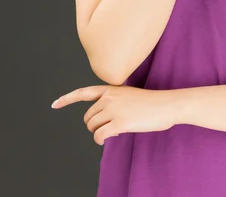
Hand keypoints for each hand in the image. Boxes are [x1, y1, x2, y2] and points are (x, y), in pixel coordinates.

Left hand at [51, 84, 181, 145]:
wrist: (167, 104)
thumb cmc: (152, 102)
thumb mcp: (129, 95)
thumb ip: (114, 101)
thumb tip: (103, 119)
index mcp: (111, 89)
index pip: (84, 92)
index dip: (67, 99)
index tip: (54, 104)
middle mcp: (109, 97)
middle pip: (88, 116)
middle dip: (95, 124)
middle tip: (110, 126)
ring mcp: (113, 109)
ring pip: (92, 127)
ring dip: (100, 132)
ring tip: (115, 129)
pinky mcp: (119, 122)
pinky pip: (99, 135)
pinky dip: (101, 139)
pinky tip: (110, 136)